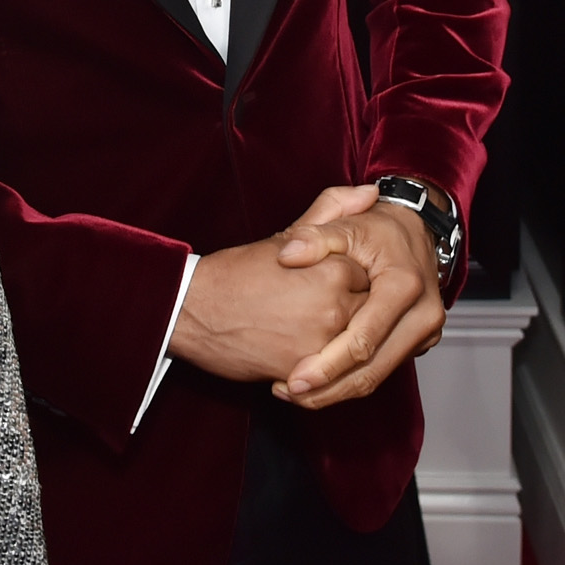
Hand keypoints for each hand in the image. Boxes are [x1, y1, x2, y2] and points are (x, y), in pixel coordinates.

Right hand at [169, 231, 369, 386]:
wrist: (192, 310)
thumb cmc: (237, 273)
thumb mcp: (288, 235)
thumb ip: (334, 212)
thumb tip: (370, 192)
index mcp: (335, 267)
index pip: (372, 277)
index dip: (352, 282)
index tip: (328, 284)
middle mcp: (335, 305)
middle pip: (369, 314)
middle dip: (351, 313)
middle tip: (314, 309)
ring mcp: (322, 341)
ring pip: (353, 345)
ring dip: (337, 340)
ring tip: (305, 329)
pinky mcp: (305, 371)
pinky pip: (331, 372)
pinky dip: (319, 364)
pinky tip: (295, 348)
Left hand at [267, 184, 445, 406]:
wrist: (415, 228)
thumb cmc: (378, 227)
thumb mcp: (346, 223)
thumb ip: (314, 235)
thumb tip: (287, 254)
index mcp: (403, 286)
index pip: (363, 340)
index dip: (327, 365)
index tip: (294, 379)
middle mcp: (423, 314)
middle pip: (372, 370)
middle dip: (329, 389)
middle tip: (289, 393)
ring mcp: (425, 331)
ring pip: (379, 376)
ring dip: (337, 391)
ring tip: (297, 394)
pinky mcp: (419, 340)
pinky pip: (383, 368)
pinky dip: (352, 379)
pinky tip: (320, 382)